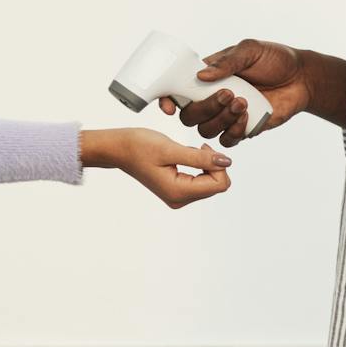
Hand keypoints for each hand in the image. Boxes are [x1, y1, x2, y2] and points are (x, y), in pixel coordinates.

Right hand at [81, 128, 232, 208]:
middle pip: (216, 186)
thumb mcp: (170, 148)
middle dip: (213, 165)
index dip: (218, 164)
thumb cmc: (138, 146)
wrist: (118, 149)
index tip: (203, 147)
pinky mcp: (176, 191)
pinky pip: (200, 182)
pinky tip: (184, 156)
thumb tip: (227, 161)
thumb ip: (200, 157)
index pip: (219, 184)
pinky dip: (199, 168)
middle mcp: (179, 199)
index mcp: (178, 192)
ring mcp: (177, 197)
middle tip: (197, 147)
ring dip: (205, 165)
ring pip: (210, 184)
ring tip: (187, 151)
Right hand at [159, 38, 309, 147]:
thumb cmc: (274, 59)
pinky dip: (235, 131)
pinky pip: (228, 140)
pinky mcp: (242, 129)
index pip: (178, 92)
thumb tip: (201, 76)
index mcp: (207, 78)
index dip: (168, 101)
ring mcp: (226, 116)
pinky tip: (248, 116)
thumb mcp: (249, 50)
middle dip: (205, 108)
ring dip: (222, 119)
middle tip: (228, 94)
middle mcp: (212, 99)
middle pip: (190, 117)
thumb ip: (226, 62)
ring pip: (206, 130)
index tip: (169, 107)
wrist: (302, 77)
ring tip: (244, 102)